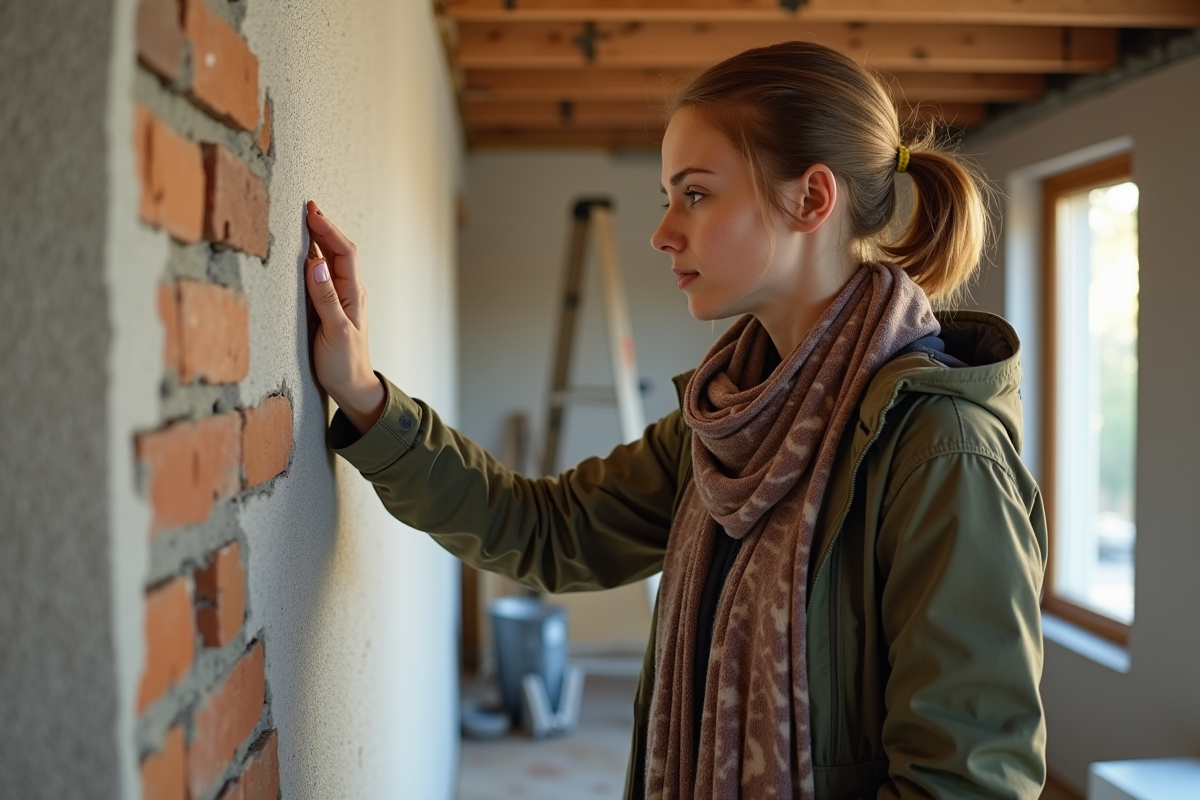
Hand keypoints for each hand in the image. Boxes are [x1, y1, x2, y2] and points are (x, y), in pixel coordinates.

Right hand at [304, 200, 384, 433]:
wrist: (352, 387)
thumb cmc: (343, 363)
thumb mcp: (334, 332)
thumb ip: (325, 298)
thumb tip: (315, 264)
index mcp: (352, 295)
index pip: (343, 253)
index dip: (328, 230)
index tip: (311, 212)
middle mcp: (348, 292)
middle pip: (338, 252)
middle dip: (323, 228)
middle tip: (306, 208)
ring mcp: (340, 299)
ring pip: (330, 262)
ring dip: (319, 240)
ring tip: (305, 222)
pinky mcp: (329, 307)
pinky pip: (322, 276)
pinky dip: (313, 259)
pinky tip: (304, 253)